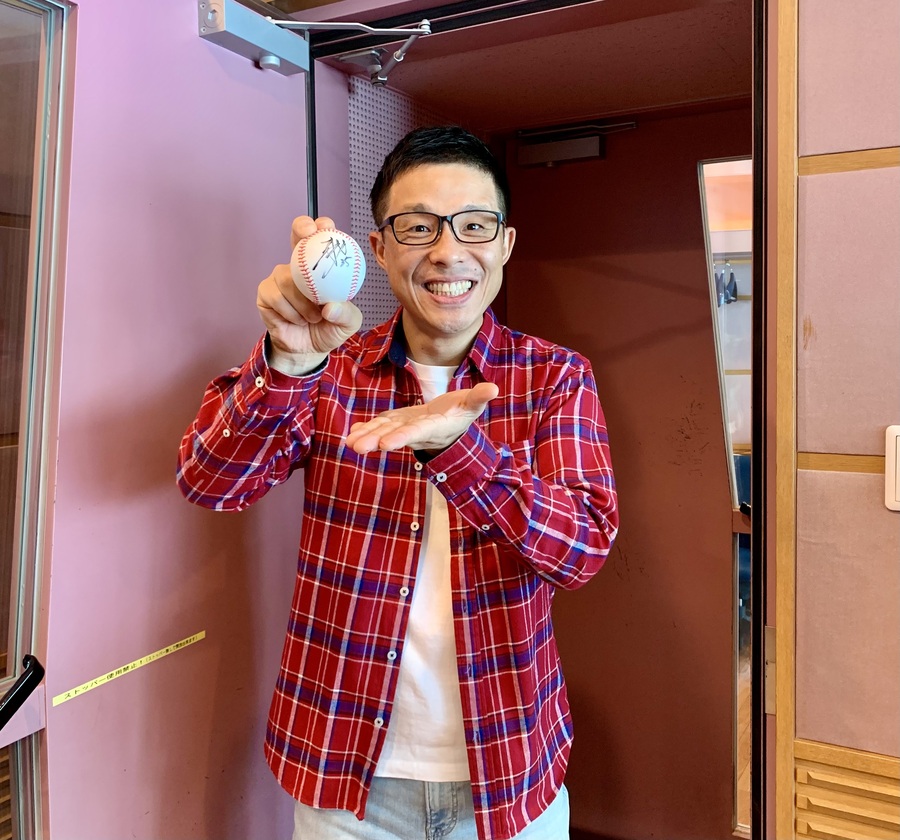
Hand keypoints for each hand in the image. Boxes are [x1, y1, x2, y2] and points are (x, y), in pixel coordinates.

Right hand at [257, 216, 362, 374]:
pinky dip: (290, 312)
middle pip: (296, 235)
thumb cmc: (329, 328)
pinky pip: (276, 297)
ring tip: (313, 317)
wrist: (309, 350)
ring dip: (303, 302)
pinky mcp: (265, 293)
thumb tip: (330, 306)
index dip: (321, 226)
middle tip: (308, 235)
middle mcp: (299, 266)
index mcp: (321, 267)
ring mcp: (280, 277)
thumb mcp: (348, 323)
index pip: (320, 238)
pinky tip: (297, 320)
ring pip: (288, 278)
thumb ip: (346, 313)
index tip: (327, 226)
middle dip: (301, 229)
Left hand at [344, 382, 498, 454]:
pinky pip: (381, 425)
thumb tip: (493, 388)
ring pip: (383, 431)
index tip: (385, 444)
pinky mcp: (397, 422)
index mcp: (432, 427)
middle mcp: (415, 431)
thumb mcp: (472, 405)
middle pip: (393, 435)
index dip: (401, 437)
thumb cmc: (462, 413)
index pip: (415, 432)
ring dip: (366, 435)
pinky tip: (354, 430)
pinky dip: (368, 427)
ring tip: (349, 442)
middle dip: (375, 440)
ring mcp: (404, 427)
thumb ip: (479, 397)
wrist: (450, 423)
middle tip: (356, 447)